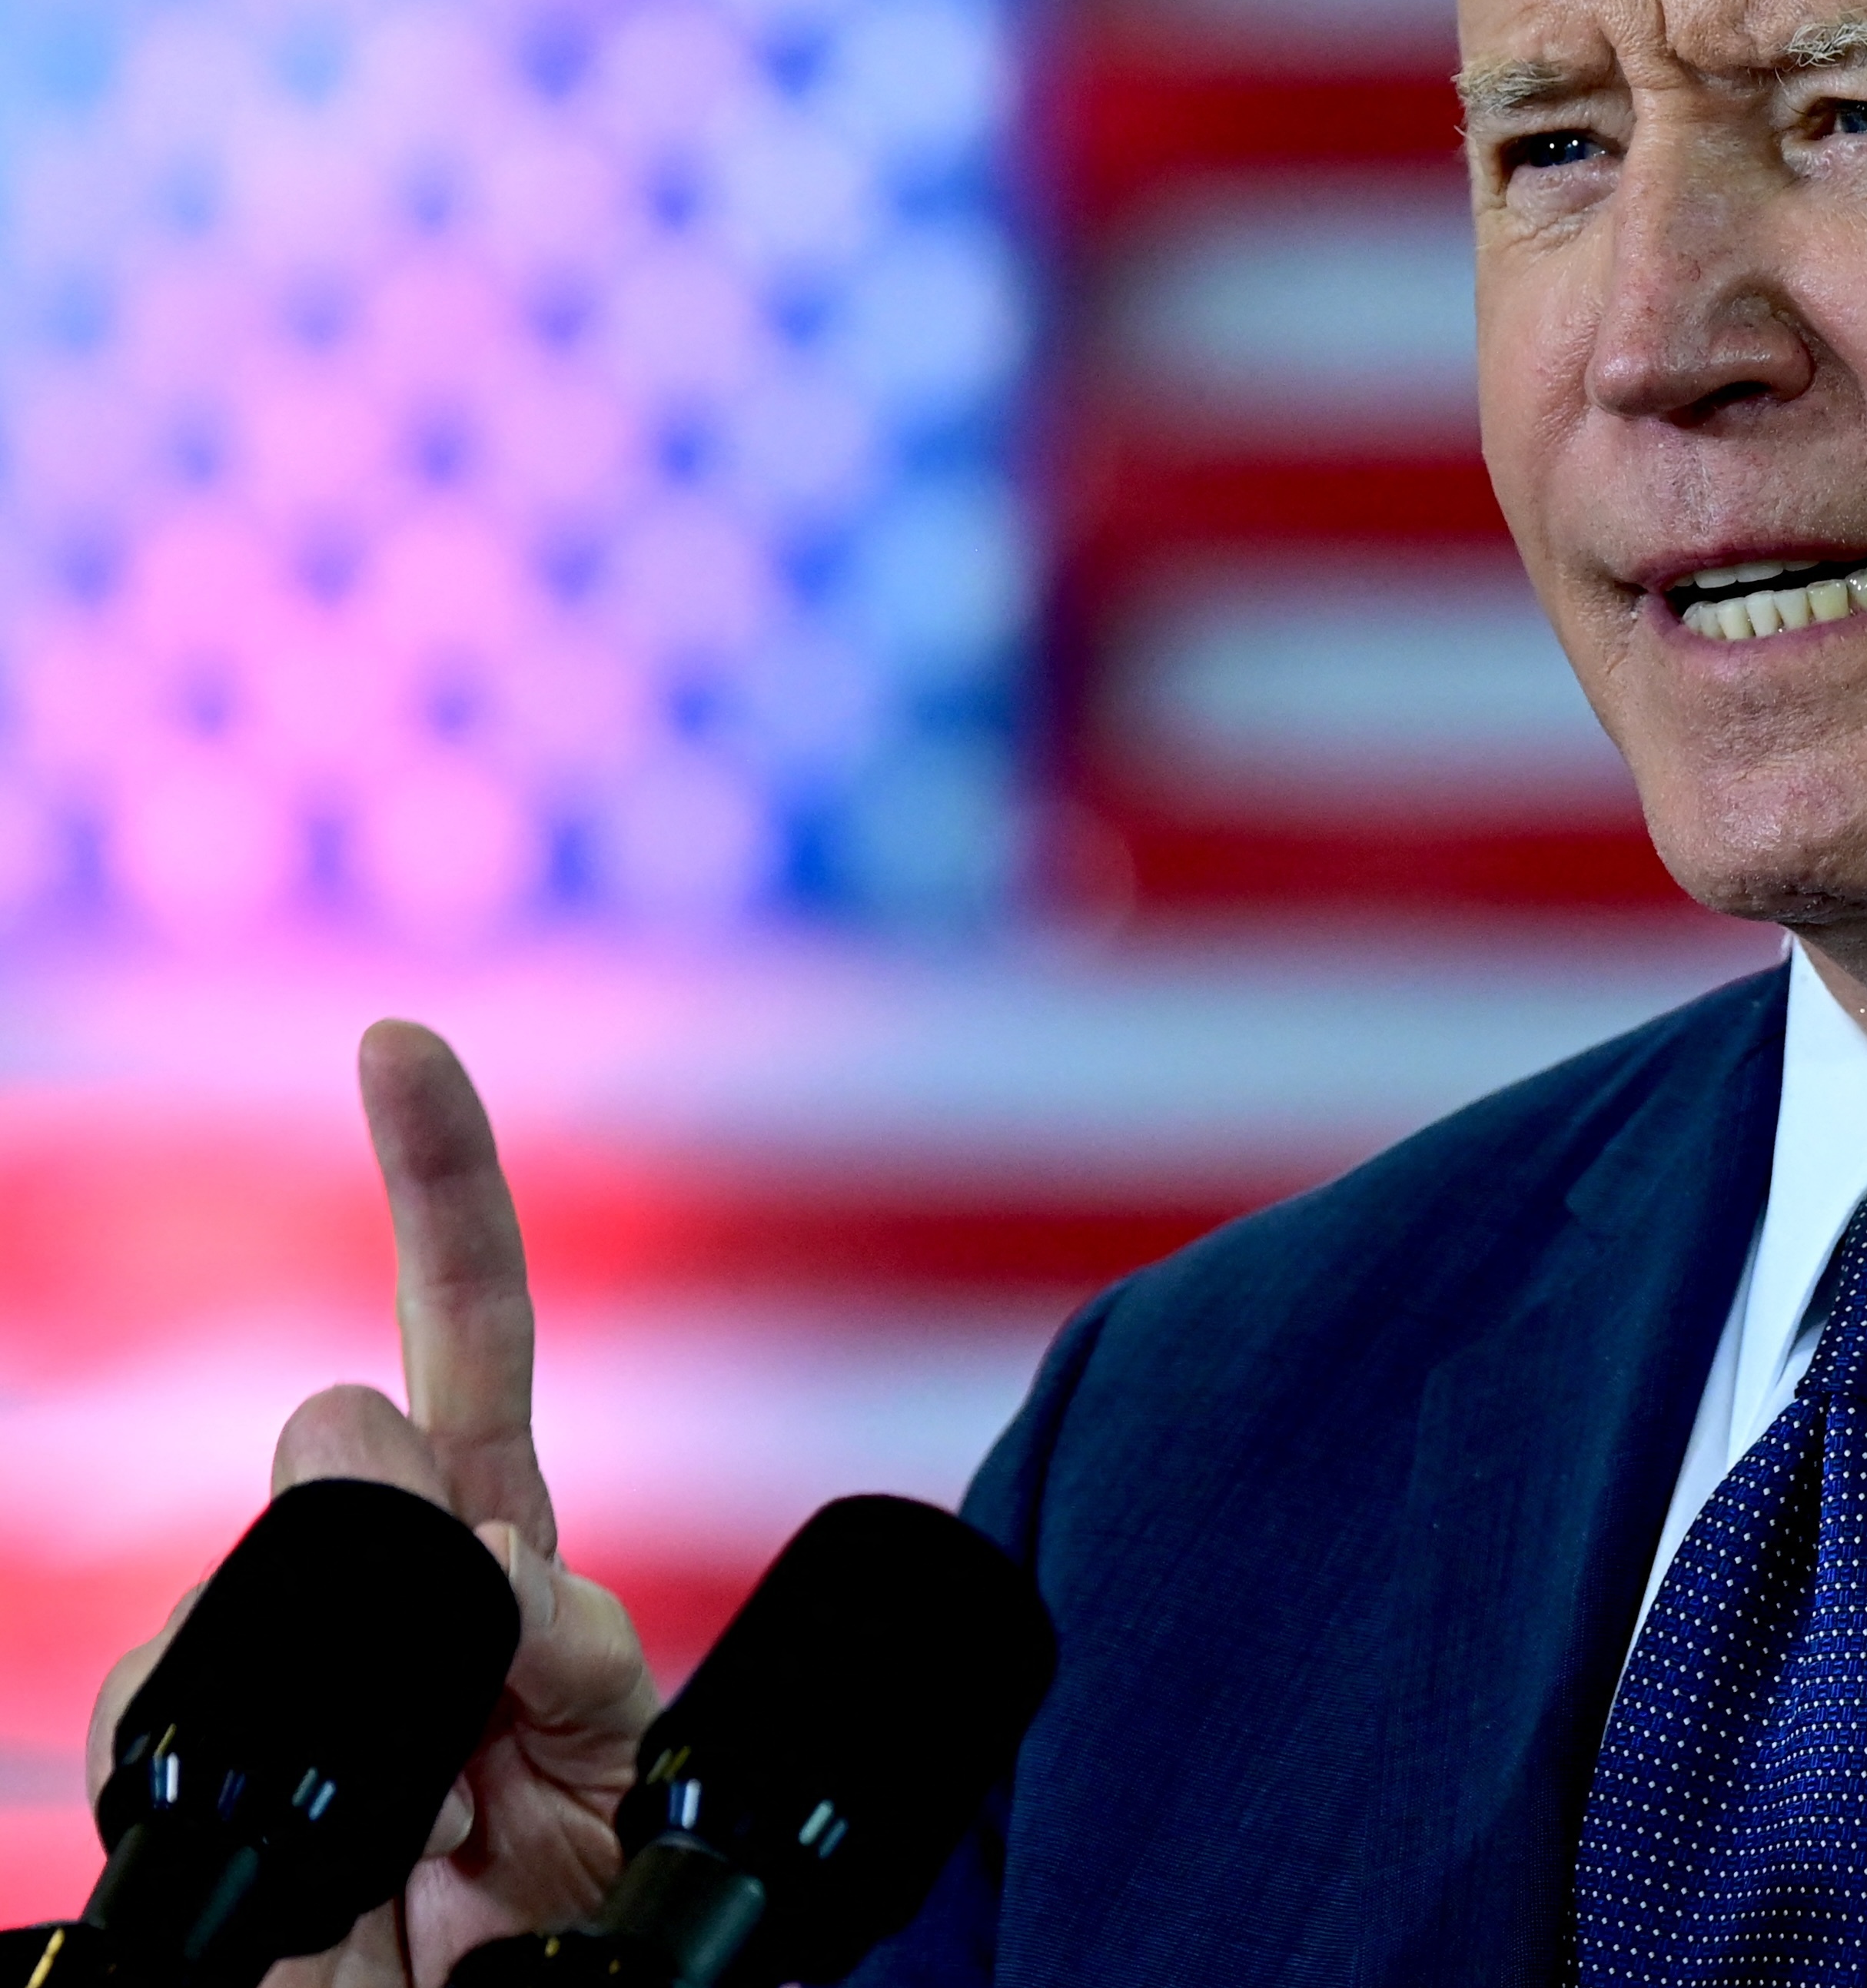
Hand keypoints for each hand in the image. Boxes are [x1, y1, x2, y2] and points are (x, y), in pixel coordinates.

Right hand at [87, 1021, 661, 1987]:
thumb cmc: (563, 1895)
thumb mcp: (622, 1768)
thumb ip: (580, 1656)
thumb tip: (493, 1555)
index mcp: (504, 1540)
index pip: (470, 1329)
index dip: (439, 1182)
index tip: (398, 1043)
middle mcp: (389, 1572)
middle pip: (341, 1438)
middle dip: (393, 1507)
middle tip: (474, 1664)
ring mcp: (282, 1656)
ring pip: (261, 1581)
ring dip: (377, 1716)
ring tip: (448, 1842)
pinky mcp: (191, 1751)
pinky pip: (171, 1712)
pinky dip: (279, 1796)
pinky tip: (363, 1866)